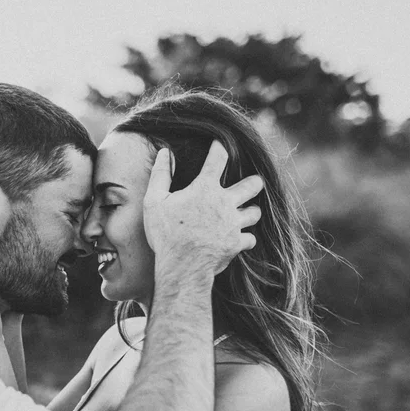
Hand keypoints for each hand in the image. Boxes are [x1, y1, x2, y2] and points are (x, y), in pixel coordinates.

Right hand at [143, 141, 263, 277]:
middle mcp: (225, 203)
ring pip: (255, 212)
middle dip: (254, 182)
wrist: (182, 266)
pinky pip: (250, 238)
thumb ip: (161, 175)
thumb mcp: (154, 201)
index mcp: (205, 189)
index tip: (219, 144)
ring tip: (243, 213)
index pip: (218, 158)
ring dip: (250, 211)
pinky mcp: (237, 244)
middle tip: (250, 184)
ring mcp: (234, 224)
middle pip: (252, 185)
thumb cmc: (165, 233)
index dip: (219, 147)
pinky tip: (237, 238)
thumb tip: (165, 153)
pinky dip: (245, 238)